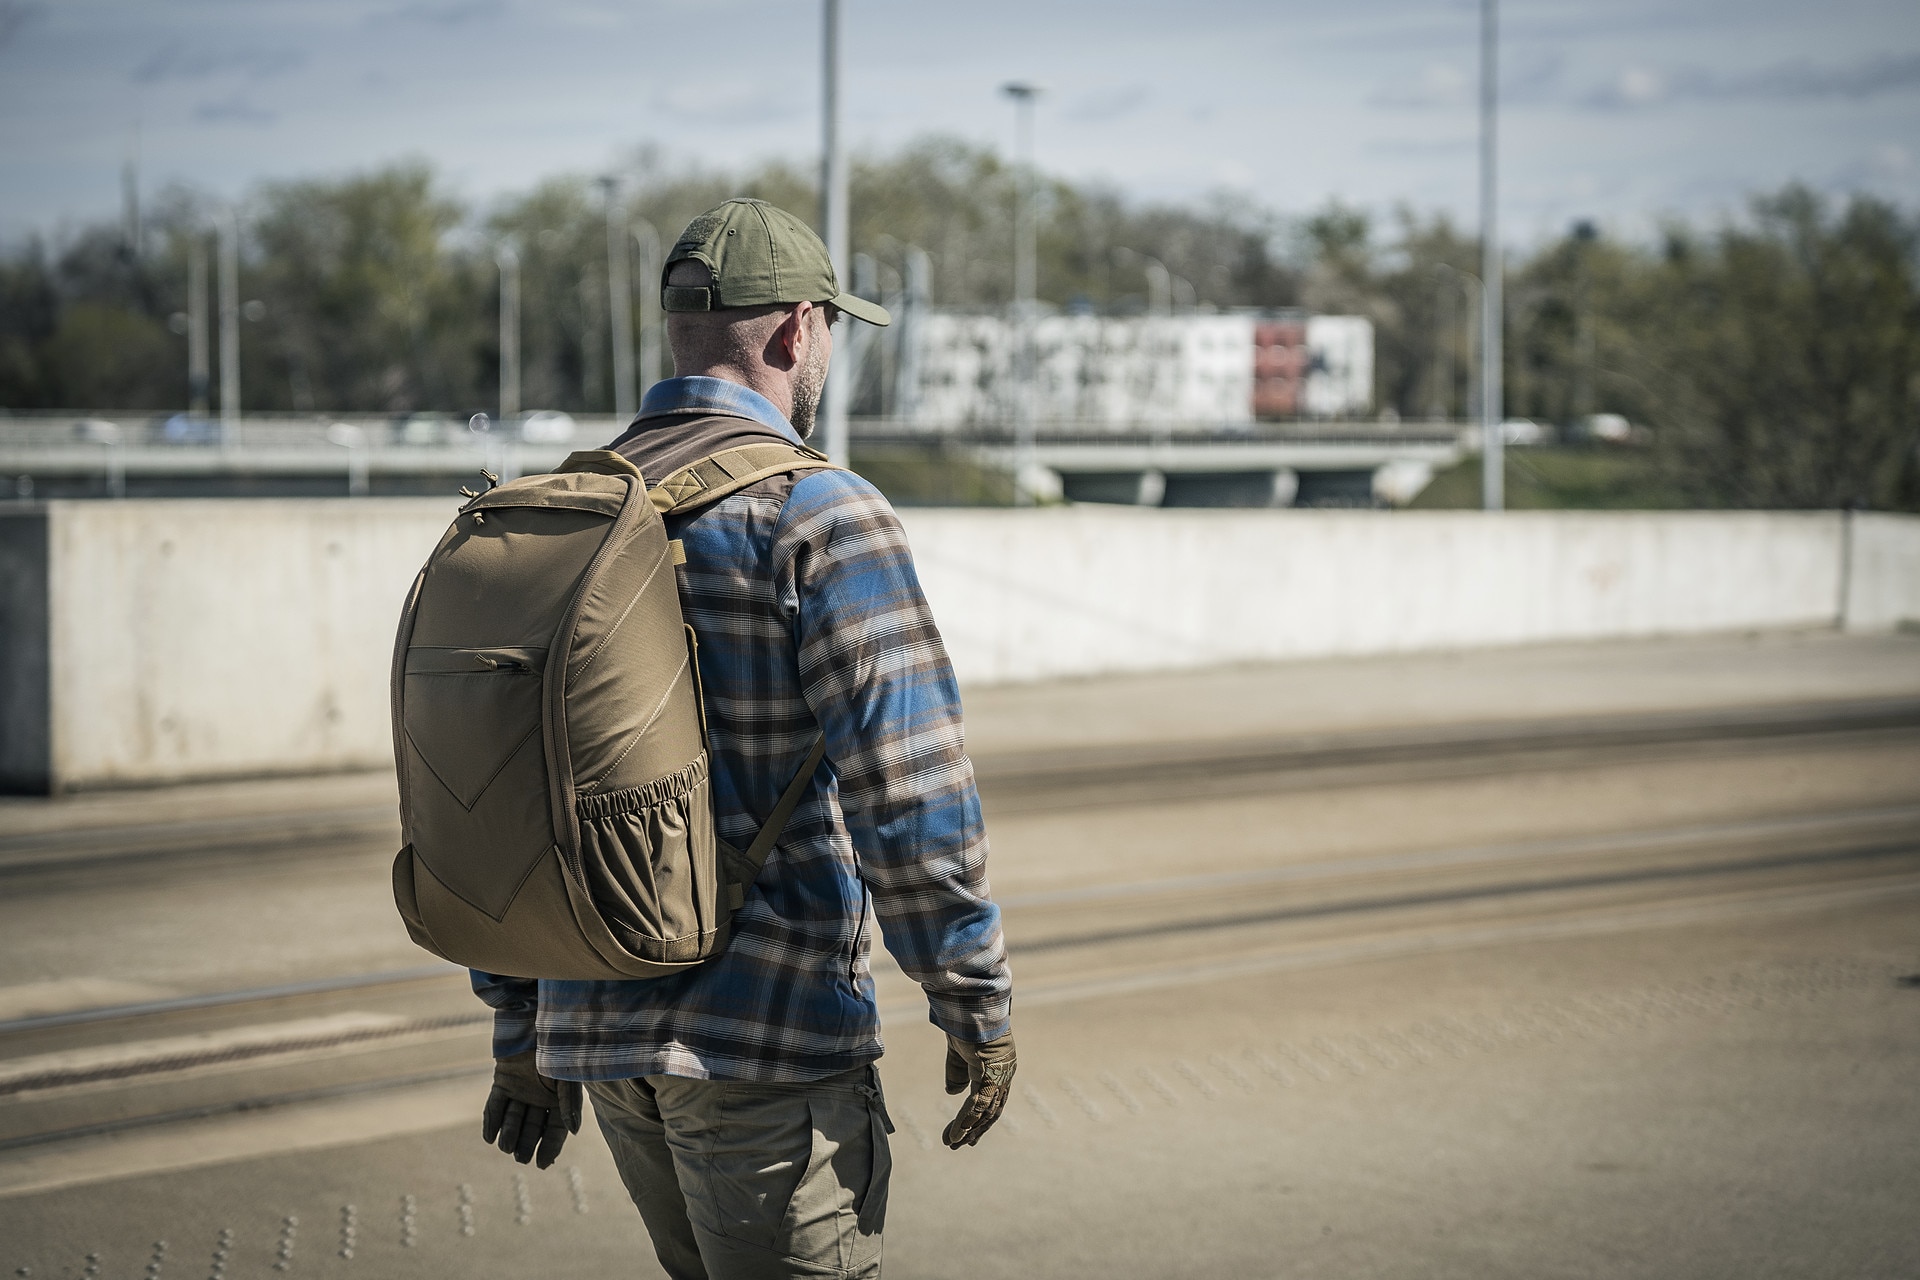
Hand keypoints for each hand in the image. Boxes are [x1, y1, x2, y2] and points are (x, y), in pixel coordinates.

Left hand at [481, 1050, 582, 1168]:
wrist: (534, 1019)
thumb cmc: (558, 1046)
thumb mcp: (567, 1077)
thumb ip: (570, 1103)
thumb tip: (573, 1132)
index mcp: (559, 1098)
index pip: (555, 1129)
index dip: (549, 1147)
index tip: (541, 1164)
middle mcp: (540, 1097)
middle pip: (532, 1128)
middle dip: (527, 1144)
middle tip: (520, 1158)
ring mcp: (520, 1090)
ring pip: (513, 1119)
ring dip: (509, 1135)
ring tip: (506, 1147)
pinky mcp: (502, 1082)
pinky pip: (495, 1105)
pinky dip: (491, 1121)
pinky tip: (489, 1137)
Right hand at [942, 1031, 1015, 1148]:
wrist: (970, 1005)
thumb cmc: (966, 1022)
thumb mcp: (959, 1052)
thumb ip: (957, 1073)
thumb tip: (953, 1093)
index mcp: (999, 1068)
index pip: (992, 1100)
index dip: (981, 1119)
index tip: (968, 1133)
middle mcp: (1003, 1075)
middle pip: (991, 1111)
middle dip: (975, 1130)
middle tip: (959, 1145)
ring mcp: (999, 1076)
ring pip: (984, 1113)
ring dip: (967, 1131)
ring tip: (952, 1144)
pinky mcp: (988, 1076)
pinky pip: (976, 1106)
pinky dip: (965, 1122)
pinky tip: (955, 1135)